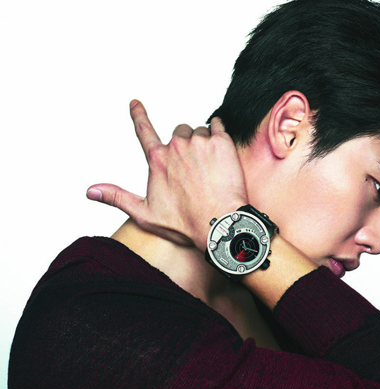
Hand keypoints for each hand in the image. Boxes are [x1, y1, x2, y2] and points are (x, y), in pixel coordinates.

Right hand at [86, 100, 248, 250]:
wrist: (219, 226)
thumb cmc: (184, 225)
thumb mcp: (145, 214)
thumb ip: (117, 198)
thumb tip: (90, 191)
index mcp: (157, 160)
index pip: (144, 130)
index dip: (138, 115)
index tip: (135, 103)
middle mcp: (176, 146)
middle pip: (179, 131)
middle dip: (185, 144)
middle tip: (194, 168)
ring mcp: (200, 143)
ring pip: (200, 131)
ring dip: (204, 143)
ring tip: (210, 169)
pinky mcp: (222, 143)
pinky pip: (218, 126)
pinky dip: (219, 134)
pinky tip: (222, 153)